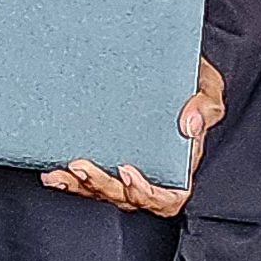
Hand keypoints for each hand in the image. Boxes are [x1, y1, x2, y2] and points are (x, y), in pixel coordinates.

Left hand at [43, 59, 223, 217]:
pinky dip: (68, 181)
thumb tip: (190, 124)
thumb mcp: (207, 86)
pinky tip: (53, 171)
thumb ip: (206, 105)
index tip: (127, 170)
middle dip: (102, 187)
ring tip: (61, 172)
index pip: (167, 197)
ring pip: (103, 193)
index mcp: (179, 165)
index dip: (147, 193)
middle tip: (81, 166)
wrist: (167, 62)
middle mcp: (151, 171)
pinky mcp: (105, 158)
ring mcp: (125, 168)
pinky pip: (86, 181)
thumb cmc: (192, 80)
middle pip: (128, 198)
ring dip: (80, 187)